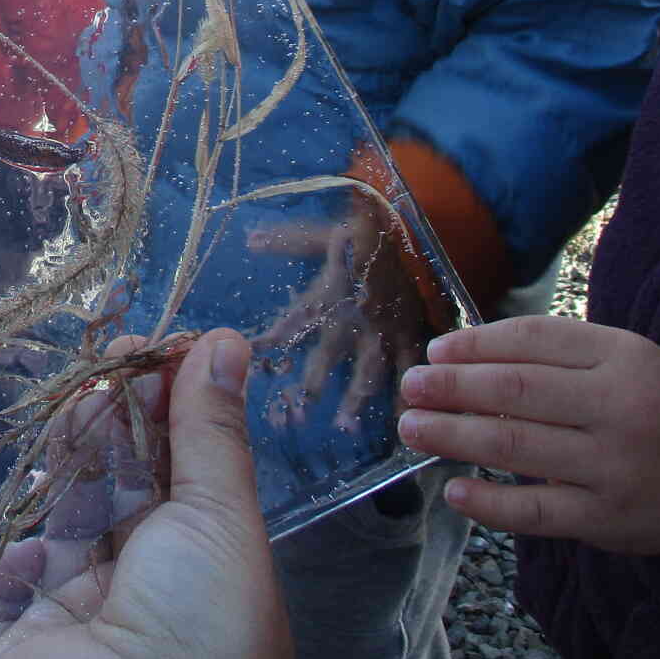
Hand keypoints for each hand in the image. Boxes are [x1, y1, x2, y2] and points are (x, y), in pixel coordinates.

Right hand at [0, 330, 290, 658]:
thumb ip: (211, 431)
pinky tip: (37, 545)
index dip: (168, 413)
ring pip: (62, 523)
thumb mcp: (219, 515)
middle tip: (107, 362)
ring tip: (75, 403)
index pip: (181, 477)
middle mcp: (142, 593)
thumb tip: (226, 340)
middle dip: (115, 425)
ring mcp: (74, 618)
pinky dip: (18, 560)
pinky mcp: (13, 640)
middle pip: (120, 491)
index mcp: (202, 574)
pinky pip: (6, 584)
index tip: (154, 352)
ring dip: (68, 465)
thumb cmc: (194, 622)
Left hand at [250, 200, 425, 433]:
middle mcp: (354, 315)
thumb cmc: (361, 232)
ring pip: (368, 369)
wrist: (410, 232)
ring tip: (344, 426)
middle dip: (314, 381)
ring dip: (355, 398)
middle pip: (330, 353)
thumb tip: (249, 242)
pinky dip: (406, 393)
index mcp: (330, 291)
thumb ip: (288, 241)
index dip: (277, 337)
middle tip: (299, 410)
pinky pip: (408, 368)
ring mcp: (384, 328)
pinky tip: (405, 420)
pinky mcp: (409, 334)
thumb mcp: (322, 232)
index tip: (260, 359)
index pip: (296, 318)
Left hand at [397, 316, 659, 555]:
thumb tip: (462, 356)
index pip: (533, 340)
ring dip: (453, 436)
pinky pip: (536, 512)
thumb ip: (556, 354)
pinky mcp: (611, 520)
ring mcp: (615, 467)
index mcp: (623, 357)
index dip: (475, 345)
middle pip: (515, 390)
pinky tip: (454, 490)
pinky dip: (489, 502)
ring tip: (414, 429)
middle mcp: (619, 408)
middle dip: (451, 387)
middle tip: (410, 389)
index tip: (435, 352)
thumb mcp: (626, 361)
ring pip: (515, 446)